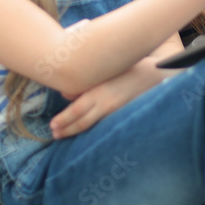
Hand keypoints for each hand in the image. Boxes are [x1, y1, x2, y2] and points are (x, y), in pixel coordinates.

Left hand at [49, 58, 165, 138]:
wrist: (152, 75)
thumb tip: (67, 96)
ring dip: (75, 131)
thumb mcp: (103, 73)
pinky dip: (91, 129)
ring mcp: (115, 112)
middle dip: (67, 130)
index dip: (63, 120)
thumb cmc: (126, 69)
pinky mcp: (121, 115)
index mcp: (99, 92)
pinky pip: (103, 124)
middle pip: (82, 122)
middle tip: (55, 134)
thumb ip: (85, 85)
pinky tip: (84, 131)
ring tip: (63, 135)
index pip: (76, 110)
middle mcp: (106, 104)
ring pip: (92, 125)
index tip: (53, 126)